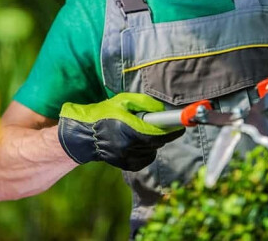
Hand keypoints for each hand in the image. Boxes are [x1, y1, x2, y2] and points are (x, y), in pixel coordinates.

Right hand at [58, 93, 183, 170]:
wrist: (84, 135)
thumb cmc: (102, 114)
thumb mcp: (122, 101)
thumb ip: (144, 103)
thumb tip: (162, 110)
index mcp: (128, 130)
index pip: (158, 133)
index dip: (173, 130)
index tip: (182, 125)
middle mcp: (129, 146)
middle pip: (157, 141)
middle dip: (162, 132)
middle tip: (161, 123)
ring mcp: (128, 158)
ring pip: (153, 150)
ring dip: (153, 140)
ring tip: (141, 130)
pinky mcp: (127, 165)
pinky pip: (146, 157)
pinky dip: (146, 149)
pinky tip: (136, 141)